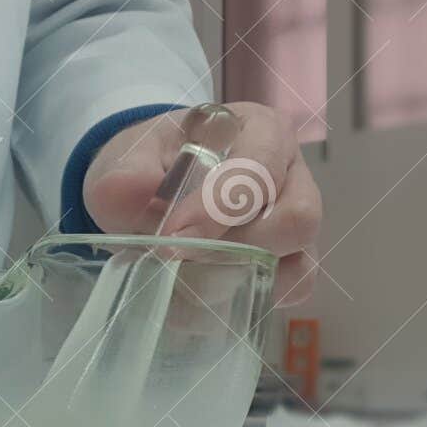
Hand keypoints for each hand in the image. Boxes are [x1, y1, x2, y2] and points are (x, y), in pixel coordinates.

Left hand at [81, 101, 321, 305]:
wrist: (149, 191)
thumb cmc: (152, 163)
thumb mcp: (129, 158)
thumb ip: (126, 173)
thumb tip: (127, 190)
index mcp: (260, 130)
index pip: (260, 168)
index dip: (219, 207)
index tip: (173, 235)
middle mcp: (291, 173)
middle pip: (297, 218)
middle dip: (237, 246)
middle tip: (180, 254)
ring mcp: (296, 220)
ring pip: (300, 259)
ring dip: (244, 275)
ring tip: (191, 272)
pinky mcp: (294, 259)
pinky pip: (294, 287)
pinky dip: (254, 296)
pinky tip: (211, 289)